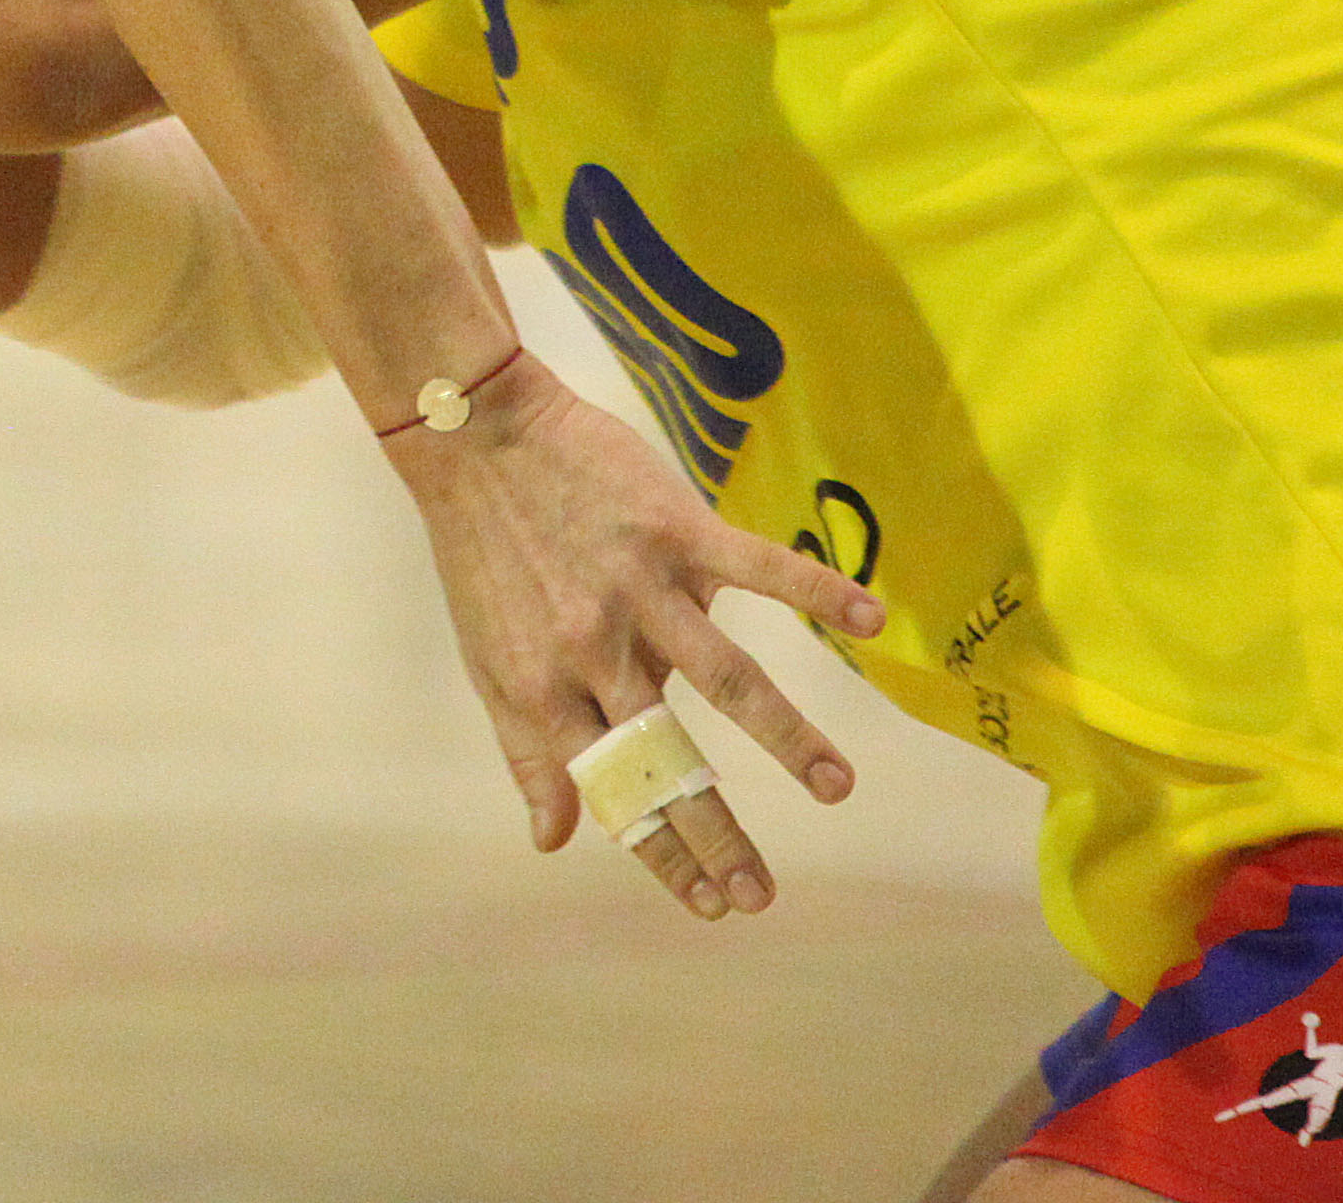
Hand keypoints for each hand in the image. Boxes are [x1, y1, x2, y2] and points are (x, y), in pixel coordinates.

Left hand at [388, 349, 885, 922]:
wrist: (474, 436)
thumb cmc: (484, 558)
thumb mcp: (489, 664)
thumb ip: (528, 754)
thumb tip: (553, 841)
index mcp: (547, 691)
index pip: (615, 793)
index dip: (665, 854)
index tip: (713, 906)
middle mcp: (594, 651)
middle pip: (670, 755)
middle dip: (718, 833)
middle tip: (765, 896)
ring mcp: (638, 588)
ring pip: (724, 676)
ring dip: (785, 735)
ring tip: (836, 788)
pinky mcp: (674, 529)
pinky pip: (756, 566)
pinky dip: (815, 590)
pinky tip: (869, 621)